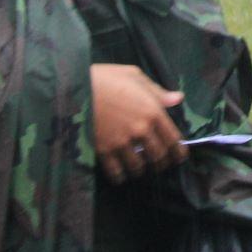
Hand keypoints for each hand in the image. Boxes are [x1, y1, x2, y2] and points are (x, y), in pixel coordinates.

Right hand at [90, 63, 188, 183]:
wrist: (72, 87)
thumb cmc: (104, 77)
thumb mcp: (133, 75)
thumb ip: (157, 91)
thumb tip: (178, 99)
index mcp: (152, 110)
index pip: (173, 138)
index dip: (178, 151)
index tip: (179, 157)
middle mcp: (140, 129)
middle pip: (158, 156)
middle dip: (161, 163)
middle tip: (160, 165)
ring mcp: (121, 142)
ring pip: (138, 166)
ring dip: (140, 170)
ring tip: (139, 169)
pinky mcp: (103, 150)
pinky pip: (116, 171)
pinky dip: (120, 176)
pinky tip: (121, 175)